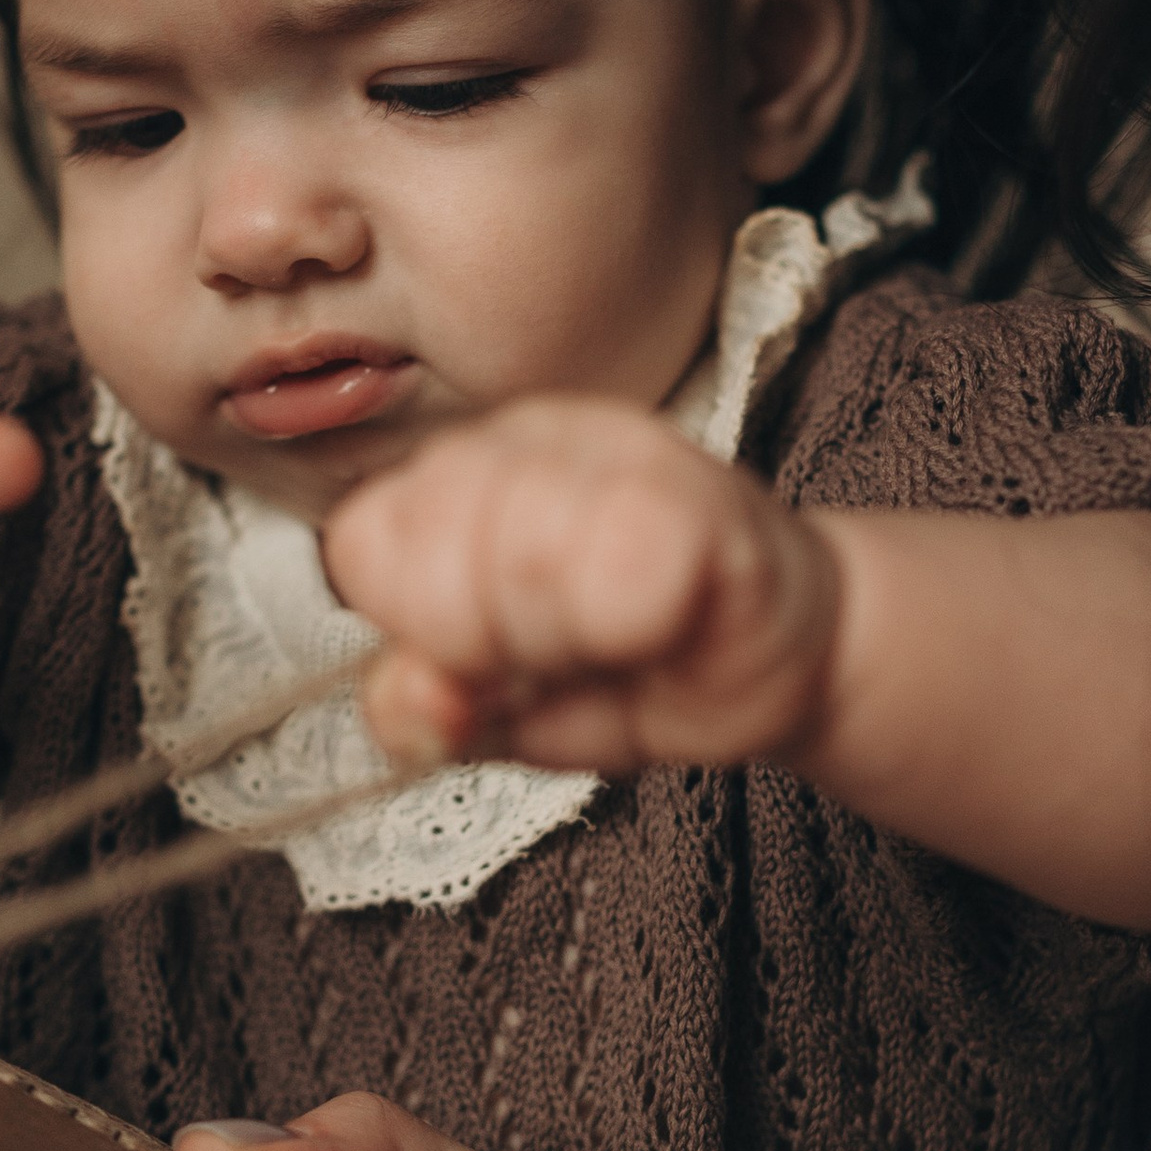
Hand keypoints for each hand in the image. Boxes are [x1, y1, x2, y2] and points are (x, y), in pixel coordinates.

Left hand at [324, 397, 842, 775]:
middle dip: (492, 642)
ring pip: (523, 553)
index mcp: (456, 480)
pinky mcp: (700, 487)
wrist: (787, 656)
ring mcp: (615, 445)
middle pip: (436, 551)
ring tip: (619, 634)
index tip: (484, 660)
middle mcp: (523, 437)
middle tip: (564, 651)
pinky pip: (626, 567)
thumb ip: (430, 709)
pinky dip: (638, 622)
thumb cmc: (642, 667)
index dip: (417, 627)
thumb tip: (408, 698)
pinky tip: (669, 619)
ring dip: (569, 636)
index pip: (364, 543)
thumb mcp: (504, 713)